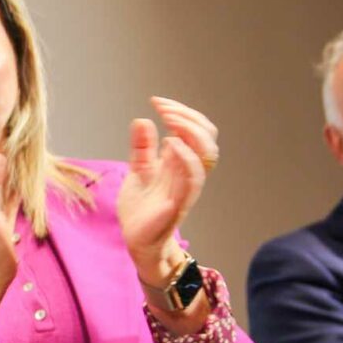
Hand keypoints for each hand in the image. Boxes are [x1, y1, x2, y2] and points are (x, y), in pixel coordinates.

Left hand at [118, 97, 217, 278]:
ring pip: (207, 155)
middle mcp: (188, 171)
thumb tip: (142, 119)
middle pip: (208, 137)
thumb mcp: (138, 170)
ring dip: (190, 132)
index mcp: (181, 162)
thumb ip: (142, 147)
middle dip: (189, 116)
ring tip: (169, 122)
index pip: (198, 129)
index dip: (183, 112)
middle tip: (163, 108)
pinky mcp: (179, 204)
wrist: (135, 240)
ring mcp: (186, 187)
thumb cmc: (141, 208)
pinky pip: (194, 179)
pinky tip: (170, 145)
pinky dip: (186, 157)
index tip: (157, 102)